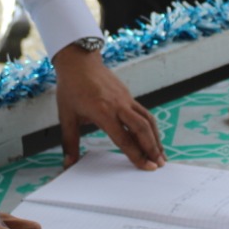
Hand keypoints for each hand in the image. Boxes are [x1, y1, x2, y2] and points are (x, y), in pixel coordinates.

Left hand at [52, 45, 163, 170]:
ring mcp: (126, 99)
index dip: (136, 155)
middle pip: (142, 129)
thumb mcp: (67, 116)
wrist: (79, 62)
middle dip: (152, 148)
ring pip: (147, 120)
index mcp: (103, 112)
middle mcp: (118, 106)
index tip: (147, 167)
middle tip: (159, 165)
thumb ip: (69, 142)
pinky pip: (144, 113)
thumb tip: (67, 164)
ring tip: (161, 154)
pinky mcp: (128, 95)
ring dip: (156, 138)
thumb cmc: (71, 88)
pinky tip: (153, 137)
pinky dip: (151, 127)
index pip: (124, 139)